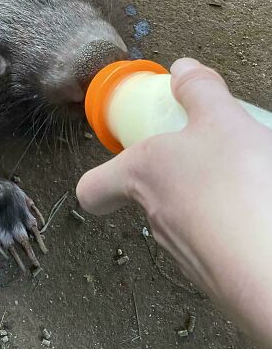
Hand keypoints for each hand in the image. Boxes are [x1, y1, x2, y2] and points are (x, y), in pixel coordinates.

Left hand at [77, 58, 271, 348]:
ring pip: (189, 221)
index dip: (101, 178)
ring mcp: (188, 255)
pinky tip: (262, 212)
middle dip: (180, 175)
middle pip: (152, 196)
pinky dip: (238, 227)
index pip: (93, 188)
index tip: (123, 159)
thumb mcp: (222, 119)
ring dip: (212, 201)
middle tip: (215, 156)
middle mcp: (156, 219)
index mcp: (143, 176)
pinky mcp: (221, 279)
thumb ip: (199, 89)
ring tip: (252, 182)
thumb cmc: (241, 186)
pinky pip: (221, 244)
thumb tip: (182, 69)